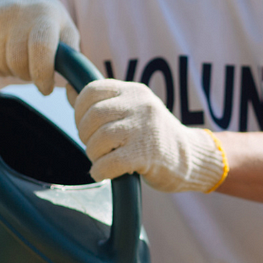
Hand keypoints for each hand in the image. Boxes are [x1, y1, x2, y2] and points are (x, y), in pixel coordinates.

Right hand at [0, 0, 79, 94]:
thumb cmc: (47, 20)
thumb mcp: (66, 31)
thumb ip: (72, 56)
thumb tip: (77, 88)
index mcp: (44, 15)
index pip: (41, 49)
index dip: (42, 75)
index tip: (46, 89)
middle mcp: (18, 12)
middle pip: (18, 62)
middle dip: (27, 75)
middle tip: (33, 72)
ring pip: (0, 64)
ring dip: (11, 72)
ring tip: (19, 60)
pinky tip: (3, 57)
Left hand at [74, 80, 227, 192]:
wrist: (193, 159)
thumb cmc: (157, 137)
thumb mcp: (134, 111)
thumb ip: (104, 102)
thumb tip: (69, 88)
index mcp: (136, 91)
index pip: (93, 90)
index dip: (80, 110)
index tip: (86, 126)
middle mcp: (141, 105)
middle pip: (93, 116)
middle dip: (85, 135)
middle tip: (95, 147)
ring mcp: (145, 129)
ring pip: (99, 139)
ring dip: (94, 155)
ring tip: (102, 160)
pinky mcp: (146, 154)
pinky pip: (109, 163)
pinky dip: (100, 171)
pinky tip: (104, 173)